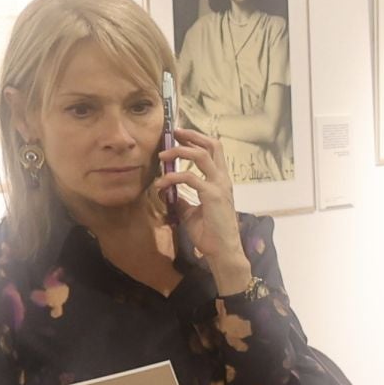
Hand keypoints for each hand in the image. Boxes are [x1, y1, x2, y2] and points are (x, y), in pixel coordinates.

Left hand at [153, 127, 250, 292]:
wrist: (222, 251)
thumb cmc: (210, 234)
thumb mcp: (192, 212)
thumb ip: (183, 199)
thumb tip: (169, 192)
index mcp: (221, 182)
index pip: (214, 151)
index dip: (197, 140)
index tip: (180, 137)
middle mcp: (223, 180)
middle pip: (212, 146)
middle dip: (191, 136)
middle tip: (174, 134)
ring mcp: (219, 187)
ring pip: (201, 155)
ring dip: (179, 152)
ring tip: (162, 156)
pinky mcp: (212, 196)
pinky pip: (189, 178)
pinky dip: (171, 178)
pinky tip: (160, 185)